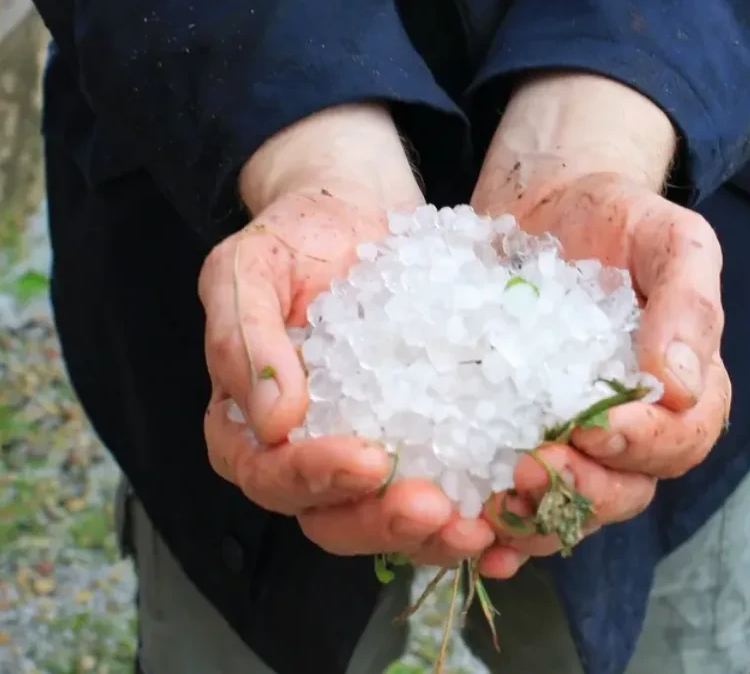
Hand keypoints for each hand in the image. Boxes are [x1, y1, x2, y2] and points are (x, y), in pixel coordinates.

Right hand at [199, 103, 494, 566]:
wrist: (358, 214)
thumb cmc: (295, 238)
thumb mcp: (248, 268)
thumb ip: (243, 339)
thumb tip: (271, 422)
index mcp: (247, 427)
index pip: (268, 474)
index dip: (315, 477)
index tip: (370, 460)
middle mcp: (304, 455)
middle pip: (331, 518)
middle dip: (384, 522)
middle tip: (437, 509)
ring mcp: (365, 456)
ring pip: (388, 521)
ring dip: (432, 535)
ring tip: (479, 527)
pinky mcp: (420, 445)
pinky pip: (440, 491)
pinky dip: (470, 509)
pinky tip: (506, 514)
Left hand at [470, 75, 731, 576]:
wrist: (547, 205)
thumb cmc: (618, 218)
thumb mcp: (670, 239)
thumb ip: (688, 303)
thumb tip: (680, 386)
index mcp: (685, 390)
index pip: (682, 439)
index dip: (644, 443)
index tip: (596, 425)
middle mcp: (635, 429)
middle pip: (626, 490)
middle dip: (582, 488)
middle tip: (532, 464)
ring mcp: (576, 443)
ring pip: (570, 509)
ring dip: (535, 516)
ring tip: (494, 498)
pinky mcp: (518, 439)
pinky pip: (515, 497)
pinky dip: (496, 521)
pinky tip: (468, 522)